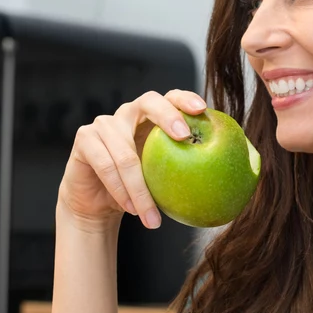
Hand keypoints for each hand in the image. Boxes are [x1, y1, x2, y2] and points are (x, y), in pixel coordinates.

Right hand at [57, 89, 206, 230]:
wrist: (97, 202)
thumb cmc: (136, 187)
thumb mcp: (163, 177)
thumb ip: (184, 169)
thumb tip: (227, 178)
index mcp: (151, 116)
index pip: (170, 96)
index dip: (185, 99)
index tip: (202, 109)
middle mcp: (128, 113)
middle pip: (148, 102)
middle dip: (168, 116)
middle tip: (184, 137)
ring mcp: (103, 123)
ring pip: (126, 153)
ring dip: (140, 189)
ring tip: (153, 216)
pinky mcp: (84, 138)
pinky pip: (106, 165)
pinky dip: (121, 190)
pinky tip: (132, 209)